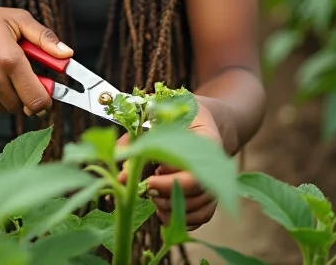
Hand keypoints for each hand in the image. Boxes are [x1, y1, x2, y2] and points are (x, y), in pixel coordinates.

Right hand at [0, 0, 72, 115]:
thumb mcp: (17, 19)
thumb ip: (45, 38)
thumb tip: (68, 55)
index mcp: (10, 59)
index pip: (38, 100)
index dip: (47, 99)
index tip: (47, 91)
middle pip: (23, 107)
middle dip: (27, 95)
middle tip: (22, 75)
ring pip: (5, 109)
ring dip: (9, 96)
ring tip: (1, 71)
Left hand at [145, 100, 223, 230]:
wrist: (199, 118)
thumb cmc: (173, 115)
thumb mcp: (154, 119)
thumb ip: (134, 142)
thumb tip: (119, 176)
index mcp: (207, 140)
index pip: (192, 169)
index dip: (168, 180)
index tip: (149, 180)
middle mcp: (216, 164)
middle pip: (197, 192)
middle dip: (167, 196)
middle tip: (148, 189)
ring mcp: (215, 182)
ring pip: (199, 209)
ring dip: (173, 209)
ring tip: (154, 196)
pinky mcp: (210, 195)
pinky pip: (202, 217)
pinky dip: (182, 220)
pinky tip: (163, 211)